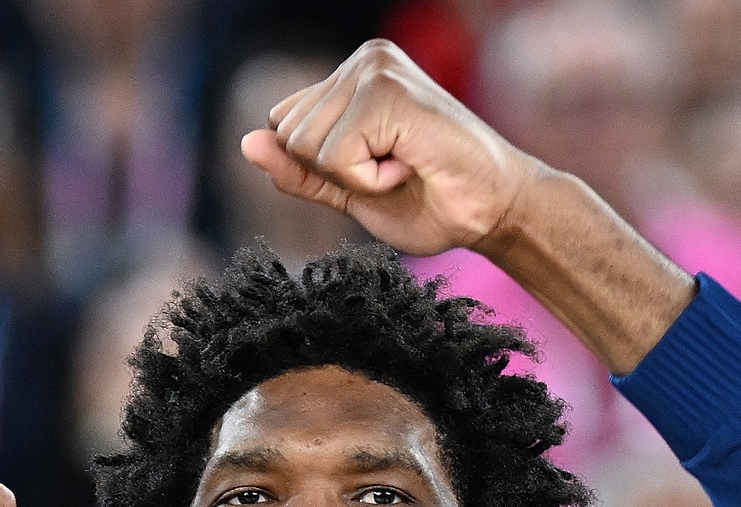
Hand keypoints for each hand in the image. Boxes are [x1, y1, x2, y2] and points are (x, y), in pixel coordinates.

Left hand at [240, 40, 539, 257]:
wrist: (494, 212)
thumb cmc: (434, 201)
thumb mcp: (349, 191)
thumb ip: (299, 171)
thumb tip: (247, 143)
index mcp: (351, 76)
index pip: (284, 127)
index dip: (324, 168)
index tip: (380, 168)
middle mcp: (363, 60)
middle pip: (289, 136)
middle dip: (336, 173)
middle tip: (396, 168)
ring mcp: (376, 69)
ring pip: (307, 147)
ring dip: (356, 178)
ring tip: (406, 164)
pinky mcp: (387, 91)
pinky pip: (335, 156)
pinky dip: (369, 180)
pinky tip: (411, 164)